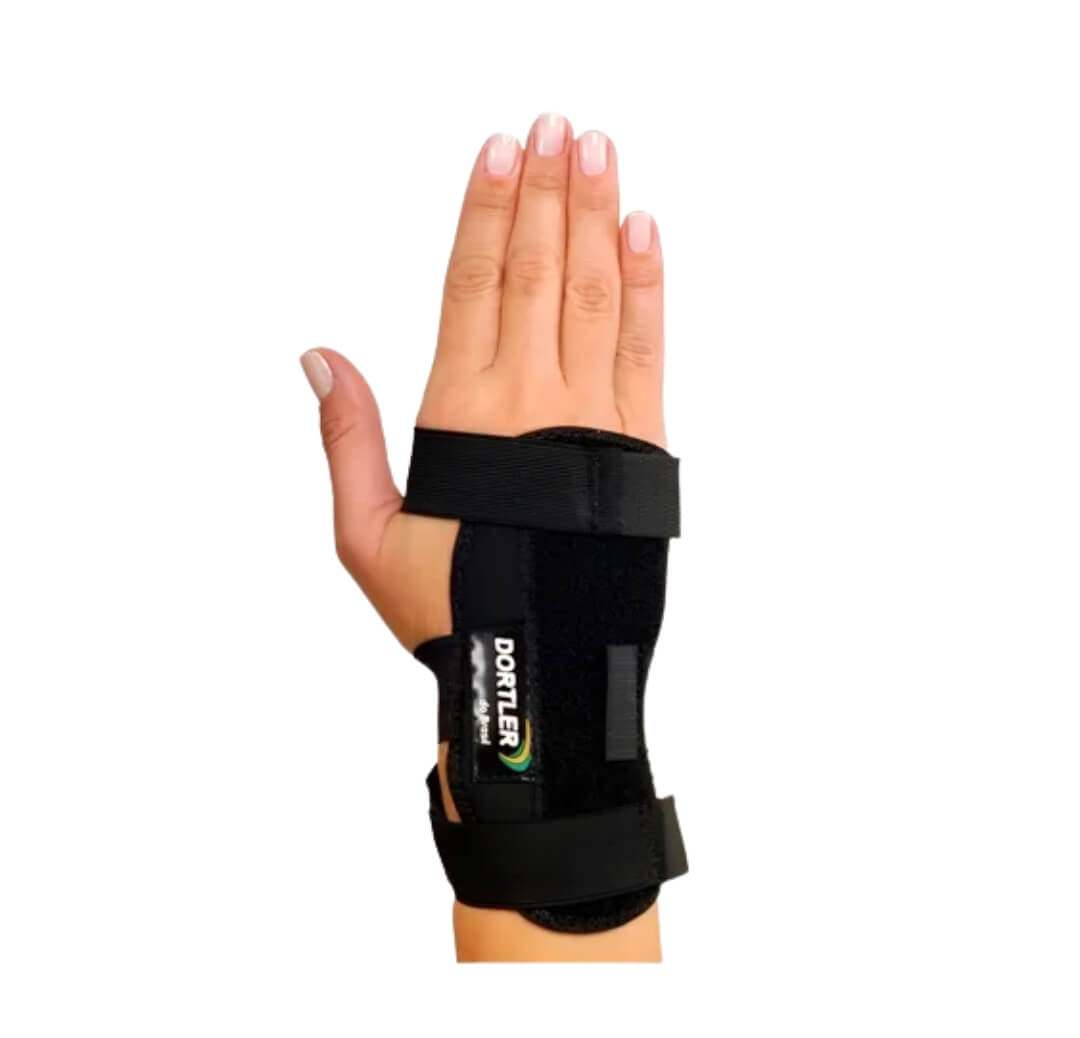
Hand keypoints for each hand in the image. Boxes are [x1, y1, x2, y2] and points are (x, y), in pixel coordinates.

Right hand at [301, 113, 665, 656]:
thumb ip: (348, 438)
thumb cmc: (451, 607)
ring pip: (595, 294)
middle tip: (556, 125)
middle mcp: (530, 402)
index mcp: (462, 415)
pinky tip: (642, 233)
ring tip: (598, 151)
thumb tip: (321, 358)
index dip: (486, 211)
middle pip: (537, 271)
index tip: (499, 151)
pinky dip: (646, 286)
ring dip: (597, 217)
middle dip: (547, 192)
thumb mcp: (366, 534)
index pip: (472, 283)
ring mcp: (593, 418)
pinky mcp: (642, 445)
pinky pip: (645, 347)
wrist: (539, 670)